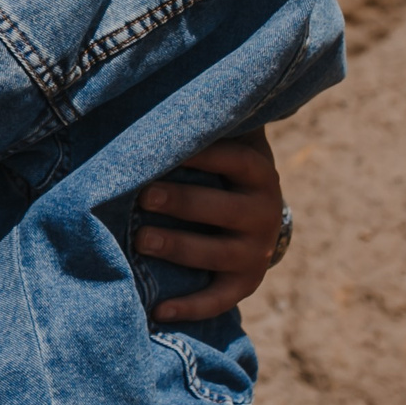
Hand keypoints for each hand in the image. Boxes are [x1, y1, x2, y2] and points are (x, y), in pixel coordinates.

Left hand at [138, 128, 288, 322]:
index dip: (200, 153)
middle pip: (222, 209)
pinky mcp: (245, 283)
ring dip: (178, 248)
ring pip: (216, 254)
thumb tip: (160, 93)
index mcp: (259, 173)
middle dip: (182, 202)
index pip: (234, 160)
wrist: (259, 219)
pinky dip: (189, 308)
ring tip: (140, 241)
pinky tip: (158, 311)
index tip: (162, 146)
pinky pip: (218, 300)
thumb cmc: (222, 172)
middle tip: (143, 195)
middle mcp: (265, 213)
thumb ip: (204, 127)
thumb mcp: (226, 145)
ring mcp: (256, 251)